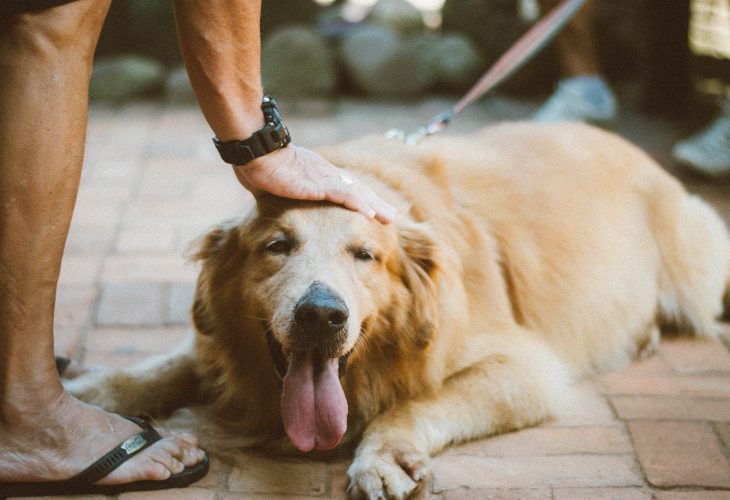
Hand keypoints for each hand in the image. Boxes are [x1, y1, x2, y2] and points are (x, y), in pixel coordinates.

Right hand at [232, 144, 395, 223]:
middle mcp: (325, 175)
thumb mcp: (273, 185)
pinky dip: (358, 204)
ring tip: (389, 218)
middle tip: (391, 217)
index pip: (345, 188)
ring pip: (356, 193)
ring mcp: (323, 178)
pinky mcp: (318, 184)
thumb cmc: (257, 165)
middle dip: (375, 203)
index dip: (360, 199)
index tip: (372, 210)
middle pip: (357, 190)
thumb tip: (268, 200)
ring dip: (374, 206)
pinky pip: (343, 195)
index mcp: (317, 175)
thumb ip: (278, 192)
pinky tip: (370, 214)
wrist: (255, 151)